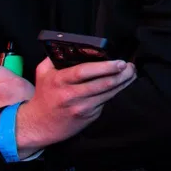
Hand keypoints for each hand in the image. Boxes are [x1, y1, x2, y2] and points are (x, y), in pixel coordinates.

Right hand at [14, 57, 136, 153]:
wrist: (39, 125)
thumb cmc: (44, 95)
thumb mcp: (44, 72)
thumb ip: (56, 57)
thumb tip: (76, 45)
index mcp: (59, 80)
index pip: (84, 72)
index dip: (104, 67)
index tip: (119, 62)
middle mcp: (70, 95)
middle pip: (101, 83)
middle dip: (120, 74)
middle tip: (130, 66)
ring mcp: (81, 107)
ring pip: (108, 94)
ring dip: (123, 83)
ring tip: (131, 73)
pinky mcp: (88, 116)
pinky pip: (105, 101)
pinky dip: (115, 92)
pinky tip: (122, 84)